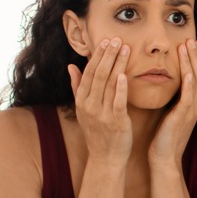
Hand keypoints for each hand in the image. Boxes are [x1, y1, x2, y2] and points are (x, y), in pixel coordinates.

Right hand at [67, 37, 132, 162]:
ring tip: (125, 49)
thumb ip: (78, 87)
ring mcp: (102, 114)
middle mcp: (89, 105)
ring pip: (108, 84)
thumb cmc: (98, 132)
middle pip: (98, 74)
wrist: (105, 158)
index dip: (98, 55)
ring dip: (117, 64)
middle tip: (117, 39)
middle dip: (108, 55)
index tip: (106, 40)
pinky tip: (124, 75)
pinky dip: (119, 88)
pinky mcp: (115, 122)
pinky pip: (117, 102)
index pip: (89, 72)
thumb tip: (71, 66)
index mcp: (82, 101)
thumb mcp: (84, 110)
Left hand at [148, 38, 196, 166]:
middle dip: (196, 56)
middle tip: (193, 38)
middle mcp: (195, 104)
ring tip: (189, 46)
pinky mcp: (183, 117)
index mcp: (192, 103)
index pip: (195, 75)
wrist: (164, 159)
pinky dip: (189, 83)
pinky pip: (188, 97)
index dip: (194, 59)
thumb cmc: (163, 137)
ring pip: (195, 81)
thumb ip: (171, 99)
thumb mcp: (169, 113)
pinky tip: (188, 71)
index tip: (190, 43)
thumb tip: (164, 85)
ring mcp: (191, 110)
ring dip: (192, 63)